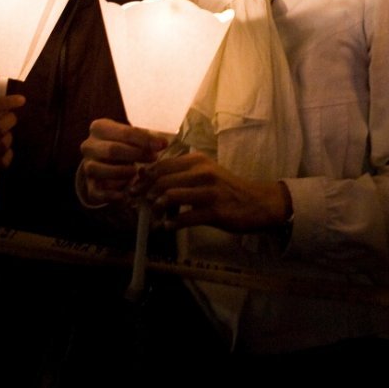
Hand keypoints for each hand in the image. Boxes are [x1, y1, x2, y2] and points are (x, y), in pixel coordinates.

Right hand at [0, 83, 25, 175]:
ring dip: (9, 137)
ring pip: (0, 146)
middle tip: (12, 117)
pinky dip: (8, 154)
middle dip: (10, 120)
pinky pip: (1, 163)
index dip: (6, 102)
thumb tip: (1, 84)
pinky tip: (4, 149)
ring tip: (6, 133)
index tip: (20, 100)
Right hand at [79, 119, 167, 205]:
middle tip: (153, 157)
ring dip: (123, 172)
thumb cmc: (122, 145)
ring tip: (136, 171)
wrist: (104, 161)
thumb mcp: (131, 137)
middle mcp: (89, 146)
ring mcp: (87, 166)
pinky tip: (125, 194)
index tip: (161, 145)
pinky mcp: (89, 185)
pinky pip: (98, 192)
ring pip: (103, 170)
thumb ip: (146, 139)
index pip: (124, 132)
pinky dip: (112, 195)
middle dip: (136, 154)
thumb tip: (162, 143)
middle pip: (113, 150)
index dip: (145, 139)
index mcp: (99, 128)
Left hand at [136, 151, 290, 232]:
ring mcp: (209, 191)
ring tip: (152, 217)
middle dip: (144, 194)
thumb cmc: (226, 189)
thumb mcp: (204, 174)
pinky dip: (172, 224)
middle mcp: (202, 172)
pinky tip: (166, 227)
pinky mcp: (215, 211)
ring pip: (171, 197)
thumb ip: (180, 175)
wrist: (256, 202)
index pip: (162, 165)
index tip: (132, 189)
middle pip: (162, 181)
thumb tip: (149, 180)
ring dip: (156, 209)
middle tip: (135, 205)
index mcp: (197, 160)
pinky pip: (186, 218)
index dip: (143, 178)